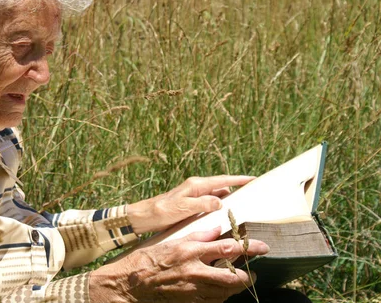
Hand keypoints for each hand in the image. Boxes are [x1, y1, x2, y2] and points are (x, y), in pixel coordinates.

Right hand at [89, 227, 268, 302]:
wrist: (130, 285)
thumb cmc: (146, 259)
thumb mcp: (170, 240)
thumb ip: (196, 235)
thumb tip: (217, 229)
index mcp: (190, 251)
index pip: (228, 248)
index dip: (249, 247)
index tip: (262, 246)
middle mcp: (195, 272)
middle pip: (233, 277)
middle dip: (248, 275)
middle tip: (253, 272)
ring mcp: (193, 291)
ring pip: (226, 292)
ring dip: (236, 286)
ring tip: (240, 280)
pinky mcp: (190, 302)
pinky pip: (214, 302)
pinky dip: (221, 296)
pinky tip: (220, 291)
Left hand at [127, 175, 254, 233]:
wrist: (143, 217)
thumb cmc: (161, 211)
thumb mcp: (183, 208)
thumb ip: (202, 203)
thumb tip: (221, 201)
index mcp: (195, 185)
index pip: (222, 180)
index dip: (239, 179)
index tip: (254, 179)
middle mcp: (195, 188)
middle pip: (222, 186)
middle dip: (238, 188)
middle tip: (254, 193)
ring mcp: (192, 196)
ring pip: (216, 195)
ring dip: (229, 199)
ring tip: (244, 205)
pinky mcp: (189, 204)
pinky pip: (209, 203)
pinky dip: (219, 207)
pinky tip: (224, 214)